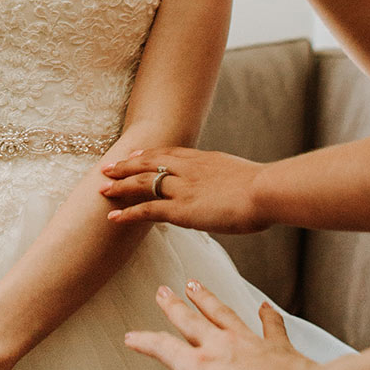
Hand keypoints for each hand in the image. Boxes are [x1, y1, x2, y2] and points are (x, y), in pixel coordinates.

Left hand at [100, 147, 268, 232]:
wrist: (267, 191)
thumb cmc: (266, 189)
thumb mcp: (243, 177)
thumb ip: (229, 181)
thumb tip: (233, 190)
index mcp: (204, 159)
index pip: (168, 153)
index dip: (148, 154)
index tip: (134, 154)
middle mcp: (188, 169)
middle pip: (149, 162)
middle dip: (126, 165)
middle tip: (108, 167)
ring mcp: (182, 188)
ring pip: (142, 183)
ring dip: (120, 186)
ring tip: (102, 189)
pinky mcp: (181, 209)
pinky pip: (147, 210)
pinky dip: (128, 213)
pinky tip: (114, 217)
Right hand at [125, 283, 319, 369]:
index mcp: (200, 369)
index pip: (164, 349)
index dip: (145, 342)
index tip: (132, 337)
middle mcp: (221, 348)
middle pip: (190, 321)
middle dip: (173, 307)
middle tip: (162, 292)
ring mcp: (250, 343)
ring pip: (221, 313)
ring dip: (206, 299)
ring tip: (194, 285)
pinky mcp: (278, 347)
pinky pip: (270, 325)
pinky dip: (266, 314)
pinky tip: (263, 306)